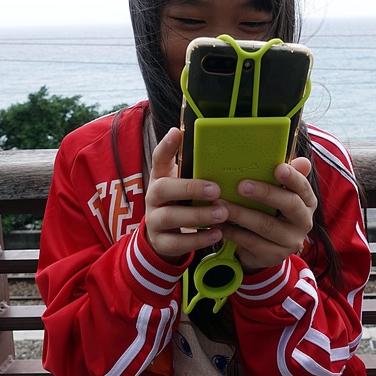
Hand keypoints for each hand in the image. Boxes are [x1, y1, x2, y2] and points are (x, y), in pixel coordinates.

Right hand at [143, 128, 230, 262]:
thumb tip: (221, 150)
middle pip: (163, 189)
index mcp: (161, 178)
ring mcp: (154, 220)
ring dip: (198, 215)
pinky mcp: (160, 242)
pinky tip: (217, 235)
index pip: (158, 158)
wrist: (164, 236)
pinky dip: (198, 240)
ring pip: (170, 217)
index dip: (166, 146)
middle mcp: (154, 197)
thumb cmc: (181, 202)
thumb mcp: (184, 184)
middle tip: (216, 190)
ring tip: (222, 214)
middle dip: (190, 188)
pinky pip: (177, 242)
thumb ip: (196, 171)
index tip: (176, 132)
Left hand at [218, 157, 315, 272]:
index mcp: (307, 202)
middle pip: (289, 205)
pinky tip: (220, 224)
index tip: (278, 168)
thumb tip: (301, 161)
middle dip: (265, 193)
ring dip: (241, 213)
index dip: (292, 177)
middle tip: (242, 185)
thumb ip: (286, 178)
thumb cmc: (271, 211)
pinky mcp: (275, 255)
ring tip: (221, 204)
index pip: (303, 187)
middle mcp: (304, 222)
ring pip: (266, 225)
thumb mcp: (279, 195)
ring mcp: (291, 241)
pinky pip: (252, 242)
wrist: (266, 247)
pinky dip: (234, 232)